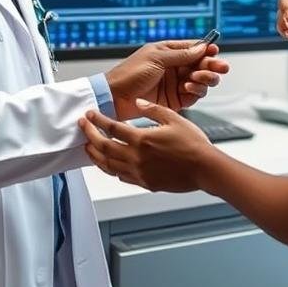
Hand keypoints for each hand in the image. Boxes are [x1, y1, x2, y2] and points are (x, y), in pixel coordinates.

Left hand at [79, 99, 214, 191]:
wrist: (205, 169)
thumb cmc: (194, 144)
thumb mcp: (174, 119)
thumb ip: (152, 109)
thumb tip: (137, 103)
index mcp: (142, 140)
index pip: (112, 128)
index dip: (97, 120)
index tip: (89, 114)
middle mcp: (136, 158)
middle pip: (103, 147)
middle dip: (89, 136)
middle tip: (82, 128)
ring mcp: (139, 173)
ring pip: (108, 165)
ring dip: (95, 155)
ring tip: (88, 147)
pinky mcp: (145, 183)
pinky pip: (121, 176)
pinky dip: (111, 169)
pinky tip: (109, 164)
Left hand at [105, 40, 230, 120]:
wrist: (115, 98)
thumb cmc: (130, 74)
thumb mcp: (156, 58)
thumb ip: (181, 54)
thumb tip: (202, 46)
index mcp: (169, 53)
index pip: (193, 49)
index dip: (206, 49)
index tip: (215, 51)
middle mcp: (174, 68)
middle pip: (201, 65)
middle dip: (212, 65)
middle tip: (221, 67)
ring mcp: (175, 84)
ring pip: (201, 80)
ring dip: (204, 78)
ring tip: (199, 78)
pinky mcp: (175, 100)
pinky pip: (194, 95)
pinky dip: (196, 91)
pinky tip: (189, 88)